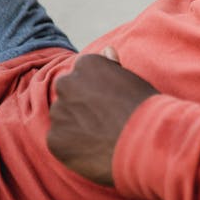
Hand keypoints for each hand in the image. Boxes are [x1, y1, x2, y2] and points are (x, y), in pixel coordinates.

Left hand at [47, 47, 157, 186]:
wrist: (145, 141)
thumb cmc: (144, 108)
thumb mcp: (132, 79)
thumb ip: (112, 66)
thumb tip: (106, 49)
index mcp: (87, 64)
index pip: (82, 74)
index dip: (97, 90)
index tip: (110, 102)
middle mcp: (67, 83)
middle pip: (68, 93)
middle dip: (80, 105)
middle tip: (103, 120)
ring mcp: (59, 111)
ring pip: (63, 117)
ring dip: (75, 125)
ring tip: (101, 137)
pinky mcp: (54, 138)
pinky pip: (59, 140)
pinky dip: (72, 146)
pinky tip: (93, 149)